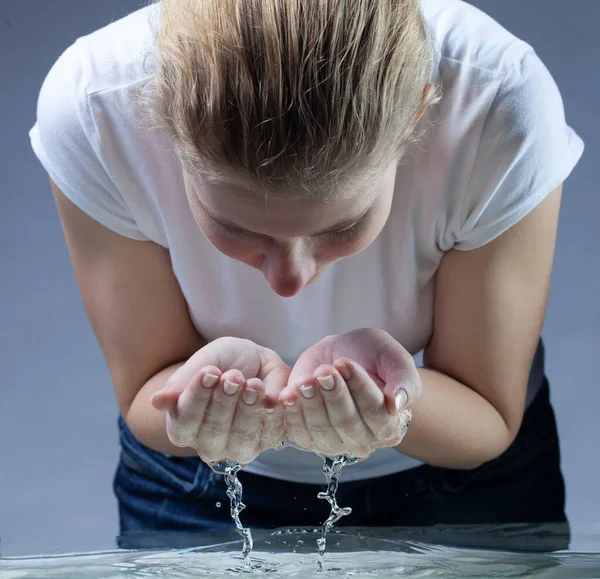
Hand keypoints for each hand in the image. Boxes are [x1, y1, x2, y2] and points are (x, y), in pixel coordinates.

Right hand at [151, 337, 289, 465]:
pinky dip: (272, 413)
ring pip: (242, 437)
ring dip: (249, 410)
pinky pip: (271, 433)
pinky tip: (270, 393)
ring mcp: (238, 447)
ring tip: (253, 383)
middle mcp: (209, 444)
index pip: (186, 421)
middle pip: (214, 432)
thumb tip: (156, 401)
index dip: (198, 397)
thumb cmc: (222, 361)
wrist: (254, 358)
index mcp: (183, 428)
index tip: (209, 371)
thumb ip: (182, 382)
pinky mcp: (266, 442)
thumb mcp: (203, 361)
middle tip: (234, 375)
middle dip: (225, 402)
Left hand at [279, 328, 419, 458]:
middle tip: (326, 369)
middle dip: (335, 394)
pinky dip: (293, 412)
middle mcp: (363, 440)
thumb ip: (404, 380)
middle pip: (348, 424)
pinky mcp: (307, 437)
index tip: (345, 363)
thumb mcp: (394, 358)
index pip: (377, 414)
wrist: (340, 352)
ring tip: (309, 378)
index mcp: (390, 424)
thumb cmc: (372, 356)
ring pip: (322, 429)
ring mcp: (334, 442)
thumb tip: (397, 404)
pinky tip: (290, 394)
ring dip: (313, 402)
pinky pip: (298, 430)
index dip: (360, 388)